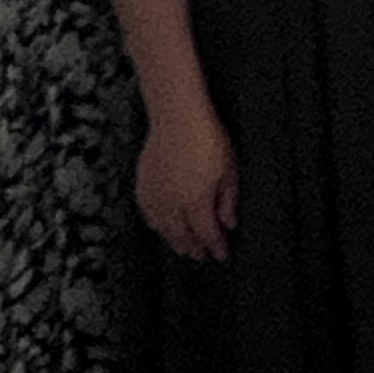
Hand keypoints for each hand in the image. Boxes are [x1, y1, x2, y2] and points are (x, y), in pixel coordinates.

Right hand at [137, 107, 235, 262]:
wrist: (177, 116)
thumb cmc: (206, 138)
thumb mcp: (230, 170)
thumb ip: (228, 201)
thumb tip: (229, 222)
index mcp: (196, 201)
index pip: (207, 234)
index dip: (216, 247)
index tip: (221, 254)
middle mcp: (173, 203)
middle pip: (183, 236)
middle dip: (194, 248)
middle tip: (202, 255)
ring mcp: (156, 194)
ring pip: (164, 228)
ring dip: (174, 240)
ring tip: (183, 247)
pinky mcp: (143, 185)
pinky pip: (148, 213)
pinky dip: (156, 224)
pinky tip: (161, 227)